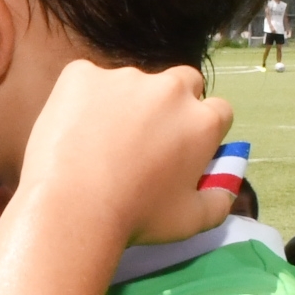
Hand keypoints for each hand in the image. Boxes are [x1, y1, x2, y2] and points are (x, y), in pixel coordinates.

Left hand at [19, 60, 232, 247]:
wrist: (71, 207)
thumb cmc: (136, 218)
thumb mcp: (191, 220)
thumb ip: (218, 199)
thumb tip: (224, 185)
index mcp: (202, 120)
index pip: (218, 110)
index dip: (201, 128)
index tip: (182, 146)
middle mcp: (169, 89)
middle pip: (182, 83)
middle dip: (172, 102)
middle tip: (144, 135)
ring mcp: (123, 76)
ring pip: (130, 83)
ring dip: (123, 102)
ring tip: (96, 138)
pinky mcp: (80, 73)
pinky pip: (85, 80)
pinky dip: (81, 99)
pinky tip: (69, 128)